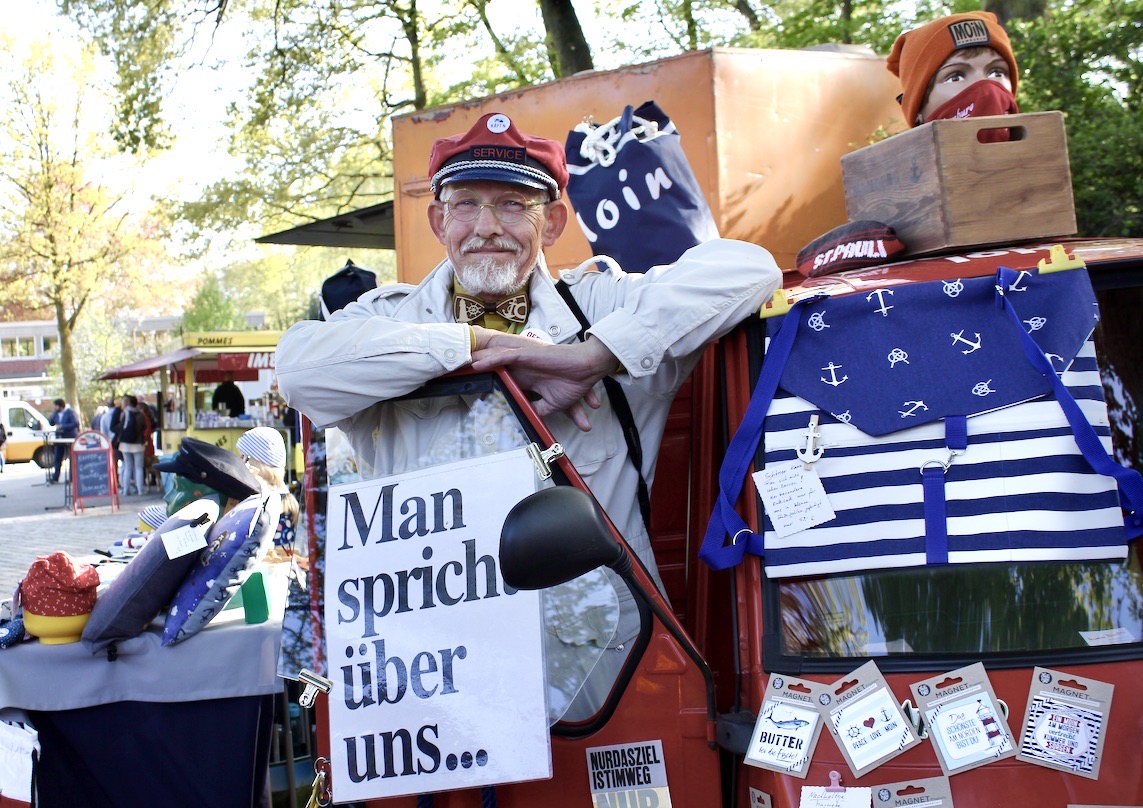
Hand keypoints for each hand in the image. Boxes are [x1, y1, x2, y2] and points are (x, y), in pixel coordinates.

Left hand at [470, 329, 618, 431]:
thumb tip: (527, 419)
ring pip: (495, 359)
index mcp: (527, 377)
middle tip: (454, 368)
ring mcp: (525, 359)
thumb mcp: (551, 404)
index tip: (469, 384)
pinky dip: (491, 360)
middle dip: (475, 366)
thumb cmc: (574, 383)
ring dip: (477, 361)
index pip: (501, 377)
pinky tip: (477, 363)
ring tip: (459, 363)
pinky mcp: (529, 355)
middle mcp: (522, 367)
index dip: (486, 380)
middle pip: (493, 365)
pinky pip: (506, 356)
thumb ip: (537, 410)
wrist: (588, 369)